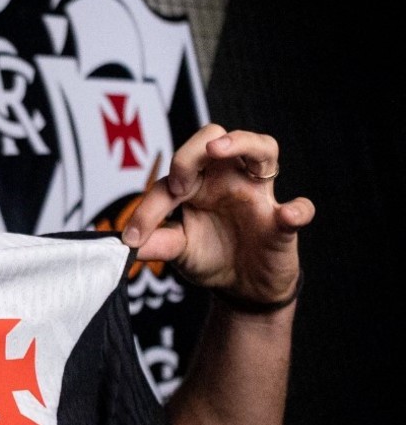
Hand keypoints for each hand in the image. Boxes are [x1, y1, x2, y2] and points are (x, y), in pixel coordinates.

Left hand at [122, 123, 314, 304]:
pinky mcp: (282, 224)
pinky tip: (287, 215)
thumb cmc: (211, 256)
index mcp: (196, 183)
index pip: (170, 179)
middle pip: (213, 137)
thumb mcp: (178, 251)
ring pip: (262, 148)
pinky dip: (297, 210)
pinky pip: (299, 210)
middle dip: (190, 152)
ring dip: (241, 143)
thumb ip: (156, 243)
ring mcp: (258, 196)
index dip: (149, 208)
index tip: (133, 237)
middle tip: (178, 185)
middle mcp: (227, 179)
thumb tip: (124, 244)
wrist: (242, 287)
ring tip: (218, 150)